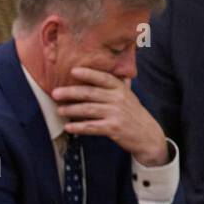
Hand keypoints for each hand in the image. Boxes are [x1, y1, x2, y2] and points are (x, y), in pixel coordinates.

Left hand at [54, 67, 168, 166]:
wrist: (148, 135)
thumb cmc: (134, 114)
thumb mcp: (129, 96)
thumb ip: (119, 84)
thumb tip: (113, 69)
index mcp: (120, 88)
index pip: (102, 78)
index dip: (88, 73)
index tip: (73, 71)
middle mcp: (118, 99)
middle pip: (90, 93)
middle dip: (71, 92)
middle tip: (55, 93)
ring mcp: (116, 113)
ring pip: (88, 110)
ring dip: (71, 109)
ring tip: (59, 110)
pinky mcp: (113, 128)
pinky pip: (92, 126)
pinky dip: (79, 127)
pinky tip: (69, 127)